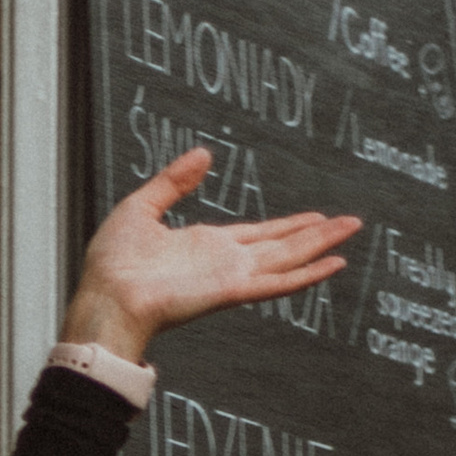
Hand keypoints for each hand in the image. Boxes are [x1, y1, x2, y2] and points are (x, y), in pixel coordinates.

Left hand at [61, 149, 359, 364]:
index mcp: (204, 246)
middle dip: (316, 233)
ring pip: (288, 259)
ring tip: (350, 231)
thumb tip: (202, 155)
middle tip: (349, 222)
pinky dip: (307, 274)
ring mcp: (231, 276)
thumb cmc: (111, 266)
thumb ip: (174, 182)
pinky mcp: (231, 290)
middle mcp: (224, 262)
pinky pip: (278, 282)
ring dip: (321, 245)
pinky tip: (333, 264)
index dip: (288, 225)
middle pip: (282, 245)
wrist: (104, 300)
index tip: (315, 217)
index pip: (258, 234)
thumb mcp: (141, 207)